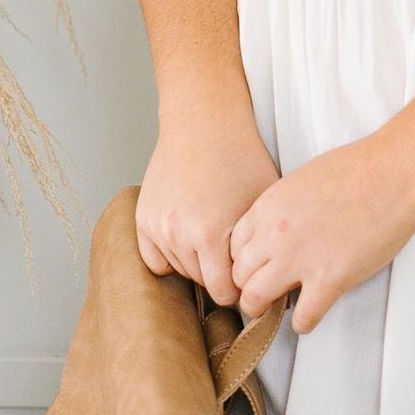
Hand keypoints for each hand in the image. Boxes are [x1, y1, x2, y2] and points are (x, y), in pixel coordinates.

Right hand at [135, 118, 280, 301]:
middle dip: (222, 276)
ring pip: (181, 271)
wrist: (204, 122)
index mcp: (209, 233)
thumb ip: (261, 247)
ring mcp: (157, 226)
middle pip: (203, 283)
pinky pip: (155, 260)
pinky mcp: (143, 219)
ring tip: (217, 240)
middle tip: (237, 256)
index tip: (251, 282)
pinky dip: (172, 258)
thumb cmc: (240, 157)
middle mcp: (177, 233)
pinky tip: (190, 242)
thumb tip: (271, 282)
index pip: (224, 292)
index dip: (242, 289)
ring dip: (199, 265)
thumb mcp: (262, 204)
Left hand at [228, 135, 414, 333]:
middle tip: (262, 291)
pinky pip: (303, 317)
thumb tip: (279, 229)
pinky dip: (303, 323)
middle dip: (248, 286)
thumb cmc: (357, 169)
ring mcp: (300, 260)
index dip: (243, 260)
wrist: (393, 175)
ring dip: (263, 308)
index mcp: (268, 207)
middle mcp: (275, 235)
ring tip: (275, 308)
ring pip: (256, 299)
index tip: (255, 267)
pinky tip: (308, 316)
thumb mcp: (300, 181)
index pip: (233, 246)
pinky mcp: (330, 280)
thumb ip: (281, 208)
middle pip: (239, 275)